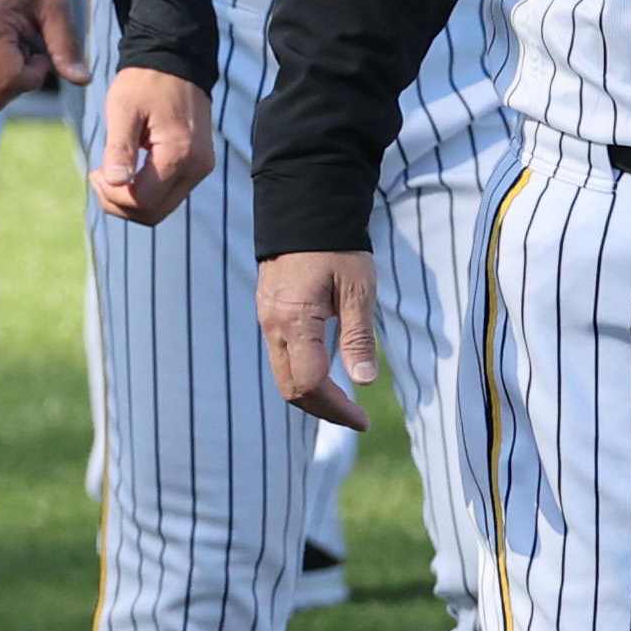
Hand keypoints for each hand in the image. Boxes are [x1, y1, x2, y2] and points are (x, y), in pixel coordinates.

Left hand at [88, 69, 211, 226]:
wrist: (176, 64)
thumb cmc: (146, 83)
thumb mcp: (124, 110)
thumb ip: (119, 149)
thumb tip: (115, 183)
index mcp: (179, 154)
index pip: (143, 201)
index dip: (113, 196)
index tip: (95, 172)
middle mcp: (196, 167)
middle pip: (154, 213)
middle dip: (119, 204)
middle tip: (99, 177)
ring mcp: (200, 168)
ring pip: (161, 208)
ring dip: (130, 201)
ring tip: (110, 174)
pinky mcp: (197, 166)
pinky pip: (168, 194)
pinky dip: (143, 192)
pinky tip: (127, 171)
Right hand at [258, 249, 381, 424]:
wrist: (305, 211)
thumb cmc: (337, 248)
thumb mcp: (358, 289)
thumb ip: (358, 337)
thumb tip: (364, 381)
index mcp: (295, 321)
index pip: (310, 384)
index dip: (337, 408)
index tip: (363, 420)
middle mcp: (273, 325)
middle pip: (291, 388)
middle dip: (323, 410)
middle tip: (356, 418)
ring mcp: (267, 319)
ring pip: (283, 374)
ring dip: (312, 395)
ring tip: (344, 404)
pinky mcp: (269, 313)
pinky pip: (281, 356)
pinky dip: (302, 375)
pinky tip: (327, 376)